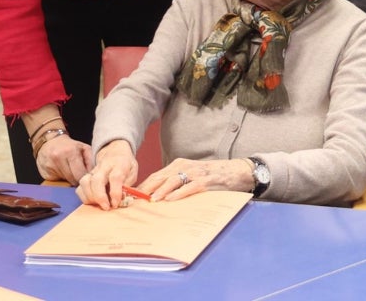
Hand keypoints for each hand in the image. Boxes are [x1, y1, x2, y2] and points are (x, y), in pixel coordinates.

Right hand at [34, 132, 91, 185]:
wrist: (49, 141)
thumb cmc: (70, 146)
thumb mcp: (83, 148)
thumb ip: (91, 160)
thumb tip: (93, 175)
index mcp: (70, 152)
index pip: (80, 174)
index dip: (84, 178)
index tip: (87, 178)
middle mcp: (58, 159)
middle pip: (72, 179)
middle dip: (77, 180)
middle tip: (79, 176)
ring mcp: (49, 166)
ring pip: (64, 181)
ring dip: (69, 179)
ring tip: (70, 171)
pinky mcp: (44, 173)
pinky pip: (56, 181)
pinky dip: (60, 179)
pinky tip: (61, 171)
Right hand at [76, 140, 138, 209]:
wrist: (115, 151)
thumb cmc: (125, 164)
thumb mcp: (133, 171)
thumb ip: (128, 184)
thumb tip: (122, 199)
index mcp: (119, 164)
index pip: (115, 178)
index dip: (115, 192)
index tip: (116, 204)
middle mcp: (104, 167)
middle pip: (96, 180)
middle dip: (100, 197)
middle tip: (106, 207)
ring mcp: (93, 171)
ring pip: (85, 183)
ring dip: (90, 197)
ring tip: (99, 204)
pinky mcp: (86, 177)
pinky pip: (80, 188)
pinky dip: (84, 197)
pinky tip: (93, 201)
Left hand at [139, 157, 254, 201]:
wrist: (235, 171)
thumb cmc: (211, 177)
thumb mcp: (190, 176)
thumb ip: (175, 183)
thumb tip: (155, 198)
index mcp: (178, 165)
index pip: (155, 176)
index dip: (142, 186)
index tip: (131, 197)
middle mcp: (184, 166)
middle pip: (160, 177)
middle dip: (146, 189)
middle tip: (134, 201)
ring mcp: (195, 173)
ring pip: (173, 180)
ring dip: (160, 191)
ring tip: (150, 200)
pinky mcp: (205, 181)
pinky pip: (189, 187)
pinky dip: (178, 194)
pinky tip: (170, 200)